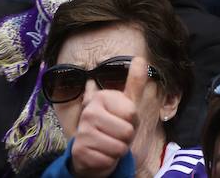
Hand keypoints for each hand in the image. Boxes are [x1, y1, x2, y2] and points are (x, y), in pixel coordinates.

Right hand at [69, 55, 149, 177]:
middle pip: (126, 131)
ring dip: (118, 150)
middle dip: (126, 138)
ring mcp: (82, 131)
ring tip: (110, 144)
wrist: (92, 151)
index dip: (133, 121)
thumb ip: (135, 82)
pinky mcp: (79, 151)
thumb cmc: (114, 125)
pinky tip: (101, 154)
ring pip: (118, 147)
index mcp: (101, 97)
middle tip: (116, 135)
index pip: (132, 113)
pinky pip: (108, 159)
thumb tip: (140, 58)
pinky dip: (109, 161)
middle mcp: (88, 112)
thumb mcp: (127, 104)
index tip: (123, 120)